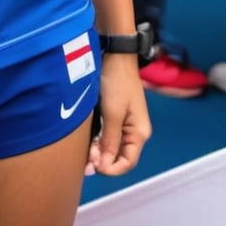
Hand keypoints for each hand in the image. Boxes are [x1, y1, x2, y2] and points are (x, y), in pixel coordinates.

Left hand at [85, 54, 151, 176]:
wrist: (115, 56)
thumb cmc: (117, 81)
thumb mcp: (112, 114)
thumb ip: (109, 141)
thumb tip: (104, 166)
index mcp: (139, 133)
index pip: (127, 163)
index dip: (110, 169)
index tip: (93, 166)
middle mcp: (134, 131)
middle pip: (118, 157)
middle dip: (101, 160)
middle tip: (85, 157)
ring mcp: (125, 124)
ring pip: (110, 148)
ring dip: (97, 151)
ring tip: (85, 147)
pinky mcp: (115, 117)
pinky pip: (107, 136)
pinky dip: (97, 140)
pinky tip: (87, 138)